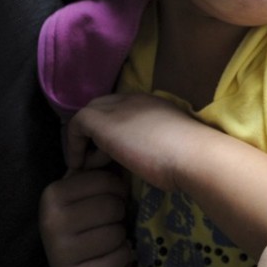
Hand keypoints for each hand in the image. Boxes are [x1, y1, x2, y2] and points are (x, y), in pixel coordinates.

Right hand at [39, 168, 131, 266]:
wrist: (72, 266)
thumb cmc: (84, 222)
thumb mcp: (82, 193)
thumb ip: (94, 170)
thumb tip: (112, 144)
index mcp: (52, 194)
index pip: (105, 180)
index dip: (118, 188)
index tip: (112, 196)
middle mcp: (50, 220)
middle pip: (112, 206)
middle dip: (119, 214)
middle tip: (109, 220)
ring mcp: (60, 250)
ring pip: (117, 233)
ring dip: (120, 236)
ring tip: (106, 238)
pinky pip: (119, 256)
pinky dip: (121, 255)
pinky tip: (106, 255)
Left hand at [66, 92, 200, 190]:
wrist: (191, 154)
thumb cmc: (190, 156)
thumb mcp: (173, 143)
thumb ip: (159, 142)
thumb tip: (152, 157)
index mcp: (152, 103)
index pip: (123, 107)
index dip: (114, 128)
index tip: (113, 153)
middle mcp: (133, 99)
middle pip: (102, 106)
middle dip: (95, 131)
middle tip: (96, 158)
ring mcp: (118, 108)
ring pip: (89, 114)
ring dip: (86, 140)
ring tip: (93, 167)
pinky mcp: (104, 122)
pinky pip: (77, 125)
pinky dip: (75, 146)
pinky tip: (82, 166)